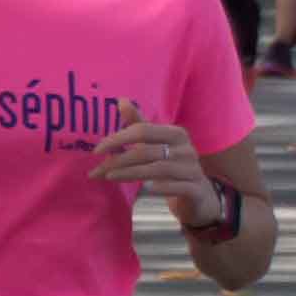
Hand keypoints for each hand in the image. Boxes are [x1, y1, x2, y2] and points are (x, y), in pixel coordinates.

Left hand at [86, 114, 226, 233]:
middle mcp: (186, 150)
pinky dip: (161, 188)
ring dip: (130, 174)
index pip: (143, 130)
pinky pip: (177, 187)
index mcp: (176, 134)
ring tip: (109, 177)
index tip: (97, 150)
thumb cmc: (172, 165)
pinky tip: (146, 190)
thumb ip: (139, 124)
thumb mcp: (155, 143)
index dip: (118, 138)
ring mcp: (192, 170)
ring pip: (158, 170)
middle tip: (97, 170)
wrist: (198, 195)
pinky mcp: (196, 189)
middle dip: (118, 160)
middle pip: (146, 151)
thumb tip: (121, 100)